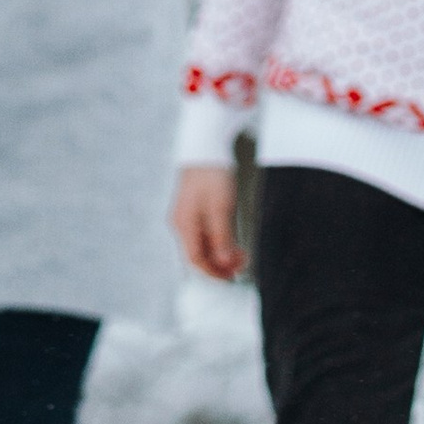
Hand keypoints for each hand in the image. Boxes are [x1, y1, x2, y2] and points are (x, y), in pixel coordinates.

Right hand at [173, 163, 244, 282]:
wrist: (206, 148)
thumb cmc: (212, 175)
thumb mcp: (221, 209)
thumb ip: (222, 238)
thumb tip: (225, 263)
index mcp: (184, 224)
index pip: (195, 259)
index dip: (214, 272)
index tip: (232, 276)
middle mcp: (181, 223)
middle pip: (198, 254)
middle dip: (219, 264)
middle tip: (241, 265)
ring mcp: (186, 216)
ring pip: (202, 244)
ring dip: (220, 253)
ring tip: (240, 254)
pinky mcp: (193, 210)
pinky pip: (204, 233)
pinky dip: (217, 241)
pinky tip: (231, 241)